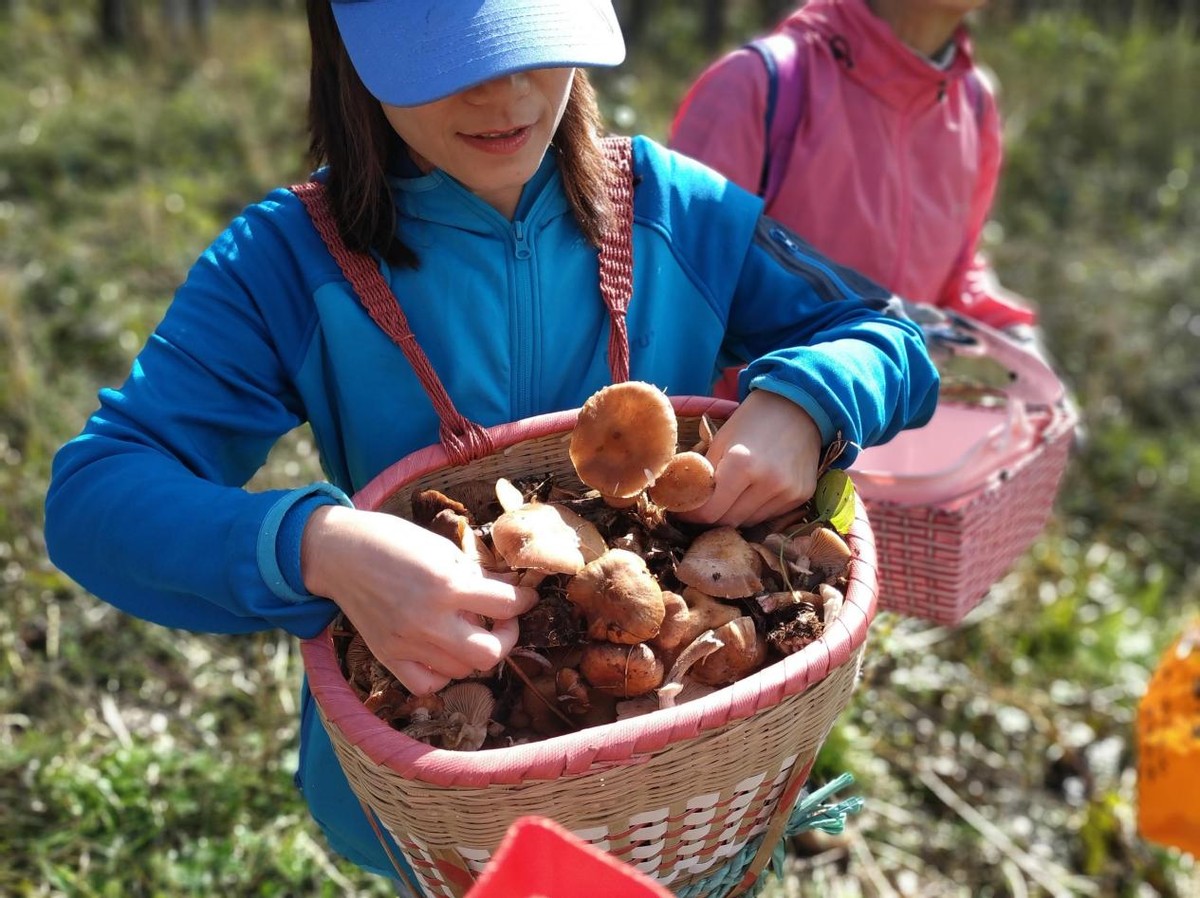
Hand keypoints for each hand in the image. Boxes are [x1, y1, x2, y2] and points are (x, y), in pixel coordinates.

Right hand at [301, 505, 538, 693]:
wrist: (340, 552)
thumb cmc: (394, 541)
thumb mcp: (443, 549)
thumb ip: (476, 575)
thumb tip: (510, 592)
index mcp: (447, 584)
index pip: (506, 605)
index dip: (524, 600)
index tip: (525, 597)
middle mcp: (429, 620)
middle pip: (490, 654)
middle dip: (506, 637)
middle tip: (502, 621)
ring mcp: (407, 643)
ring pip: (462, 671)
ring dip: (474, 652)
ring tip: (469, 630)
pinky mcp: (388, 657)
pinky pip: (427, 685)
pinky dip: (442, 673)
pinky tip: (444, 653)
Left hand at [679, 389, 822, 527]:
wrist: (797, 407)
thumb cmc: (751, 421)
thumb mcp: (719, 441)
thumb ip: (704, 475)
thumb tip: (686, 503)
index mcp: (742, 463)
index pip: (709, 512)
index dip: (691, 514)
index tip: (683, 509)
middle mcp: (769, 482)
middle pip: (728, 521)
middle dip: (710, 516)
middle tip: (701, 505)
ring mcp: (788, 492)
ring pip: (748, 522)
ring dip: (733, 514)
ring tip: (730, 494)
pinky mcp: (802, 497)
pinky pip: (768, 516)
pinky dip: (755, 509)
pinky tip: (754, 489)